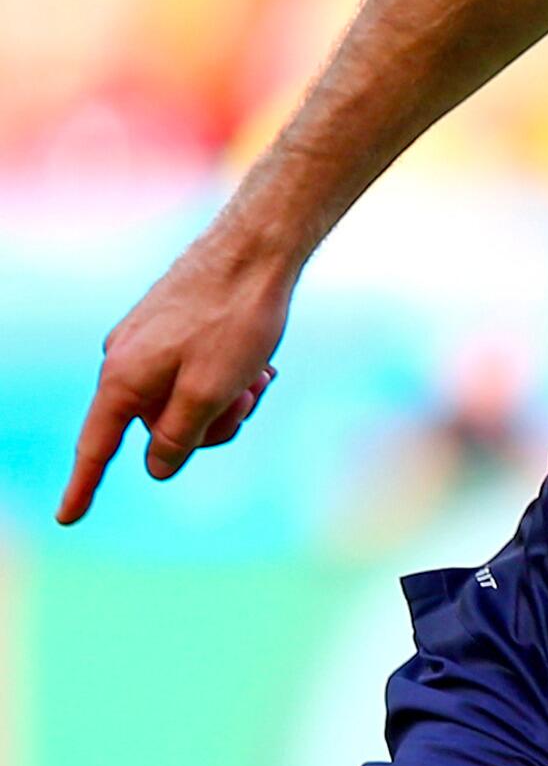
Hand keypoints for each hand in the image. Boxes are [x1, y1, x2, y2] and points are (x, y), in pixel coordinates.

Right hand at [56, 231, 292, 524]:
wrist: (257, 247)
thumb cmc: (234, 319)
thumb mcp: (209, 393)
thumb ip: (178, 438)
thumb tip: (156, 466)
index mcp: (123, 379)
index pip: (96, 446)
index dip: (84, 486)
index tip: (67, 518)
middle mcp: (125, 359)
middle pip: (160, 428)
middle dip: (209, 425)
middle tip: (248, 399)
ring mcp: (149, 341)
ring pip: (186, 400)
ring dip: (227, 398)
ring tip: (260, 374)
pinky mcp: (173, 327)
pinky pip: (197, 372)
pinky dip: (229, 375)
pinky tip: (262, 363)